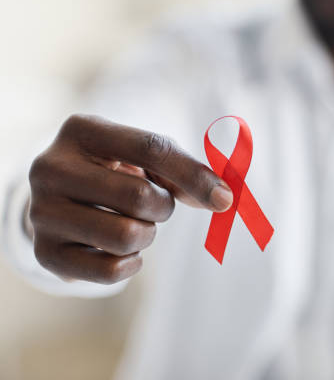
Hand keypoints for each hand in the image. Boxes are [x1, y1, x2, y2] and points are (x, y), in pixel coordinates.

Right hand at [27, 114, 232, 283]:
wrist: (60, 197)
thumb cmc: (114, 171)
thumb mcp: (142, 157)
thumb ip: (181, 171)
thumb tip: (222, 198)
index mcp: (81, 130)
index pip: (150, 148)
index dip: (193, 175)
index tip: (224, 198)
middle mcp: (51, 167)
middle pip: (139, 196)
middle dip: (164, 207)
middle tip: (157, 205)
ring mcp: (42, 211)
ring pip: (125, 236)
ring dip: (146, 235)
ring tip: (134, 223)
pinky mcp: (44, 252)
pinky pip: (110, 272)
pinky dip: (131, 264)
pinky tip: (121, 250)